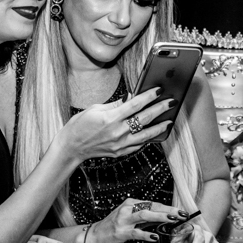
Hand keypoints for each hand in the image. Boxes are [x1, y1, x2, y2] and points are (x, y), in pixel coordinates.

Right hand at [58, 88, 175, 162]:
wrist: (71, 147)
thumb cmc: (80, 125)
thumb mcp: (95, 109)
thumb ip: (115, 104)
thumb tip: (131, 98)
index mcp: (110, 118)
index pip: (135, 104)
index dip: (148, 96)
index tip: (159, 90)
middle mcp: (117, 132)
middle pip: (144, 118)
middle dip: (160, 109)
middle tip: (171, 102)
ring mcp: (119, 144)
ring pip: (146, 135)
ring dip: (159, 127)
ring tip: (169, 121)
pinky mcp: (120, 152)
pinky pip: (138, 145)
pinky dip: (148, 138)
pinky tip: (155, 133)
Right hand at [89, 198, 187, 242]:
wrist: (94, 236)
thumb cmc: (113, 227)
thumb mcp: (129, 218)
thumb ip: (145, 218)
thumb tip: (164, 218)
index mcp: (131, 203)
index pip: (153, 203)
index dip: (168, 207)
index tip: (181, 211)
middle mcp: (127, 208)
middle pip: (151, 207)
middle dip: (168, 210)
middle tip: (182, 214)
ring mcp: (123, 220)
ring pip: (144, 215)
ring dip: (160, 217)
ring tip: (173, 219)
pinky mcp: (120, 232)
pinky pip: (136, 232)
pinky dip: (146, 234)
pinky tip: (155, 237)